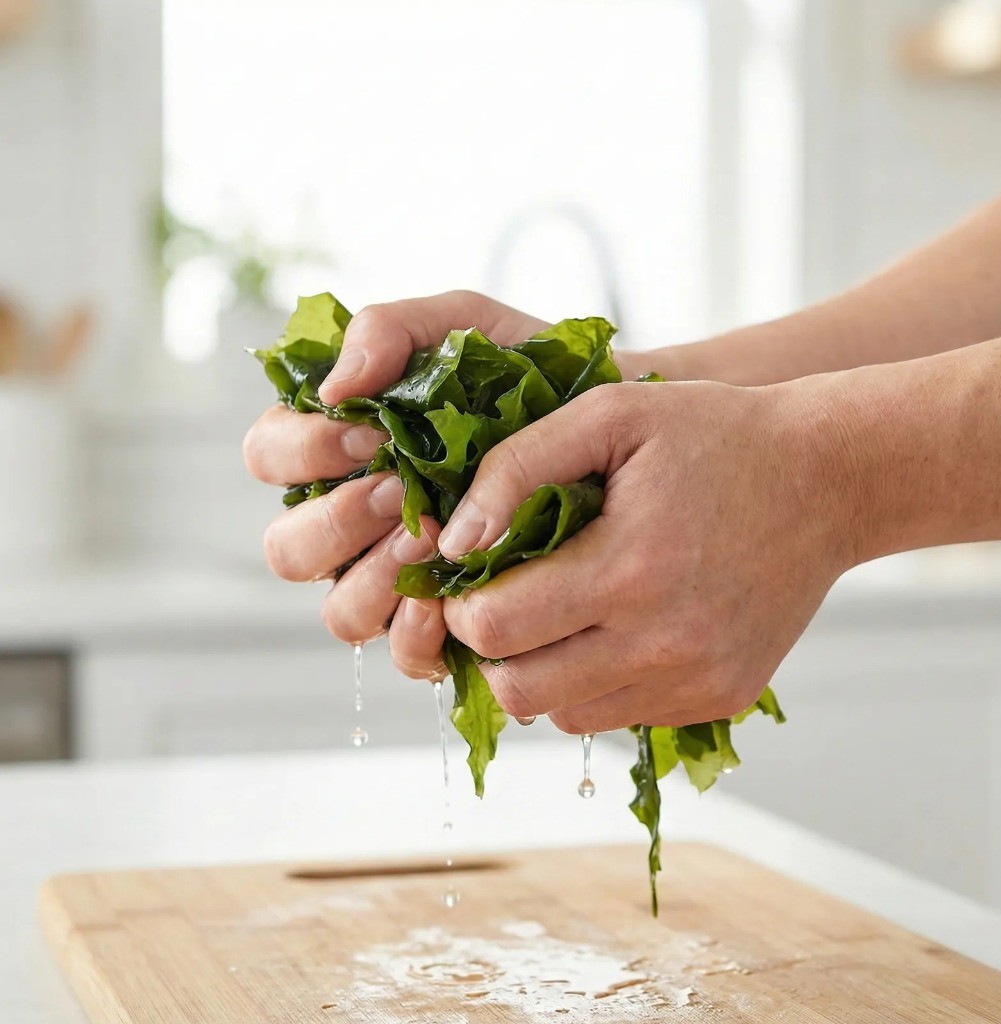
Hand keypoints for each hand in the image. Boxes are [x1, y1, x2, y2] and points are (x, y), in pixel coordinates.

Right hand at [243, 290, 552, 676]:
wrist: (611, 427)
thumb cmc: (526, 375)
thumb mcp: (462, 325)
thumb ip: (389, 329)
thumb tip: (331, 387)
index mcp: (340, 451)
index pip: (270, 456)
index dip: (302, 451)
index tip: (369, 434)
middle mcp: (354, 522)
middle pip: (288, 548)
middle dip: (336, 522)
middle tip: (398, 492)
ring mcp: (394, 579)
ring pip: (339, 611)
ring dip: (374, 579)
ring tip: (431, 542)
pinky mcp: (443, 624)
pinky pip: (401, 654)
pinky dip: (415, 633)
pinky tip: (448, 599)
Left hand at [435, 378, 856, 731]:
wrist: (828, 479)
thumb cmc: (714, 437)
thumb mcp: (610, 416)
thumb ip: (516, 468)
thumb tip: (452, 544)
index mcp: (629, 569)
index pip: (496, 629)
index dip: (461, 607)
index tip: (468, 582)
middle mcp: (665, 643)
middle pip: (521, 691)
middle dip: (492, 650)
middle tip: (502, 604)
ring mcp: (697, 680)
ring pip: (565, 716)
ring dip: (542, 672)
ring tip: (558, 614)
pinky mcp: (720, 697)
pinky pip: (621, 717)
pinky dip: (597, 684)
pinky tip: (614, 628)